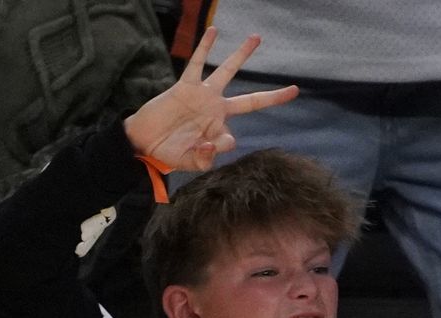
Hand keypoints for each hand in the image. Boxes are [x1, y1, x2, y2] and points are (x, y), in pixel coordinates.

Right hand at [123, 27, 298, 170]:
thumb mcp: (189, 162)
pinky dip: (204, 48)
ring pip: (227, 73)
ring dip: (241, 56)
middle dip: (272, 97)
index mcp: (219, 131)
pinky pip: (197, 63)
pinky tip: (214, 31)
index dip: (223, 144)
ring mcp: (203, 97)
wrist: (144, 141)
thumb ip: (204, 158)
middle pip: (251, 102)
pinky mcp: (186, 86)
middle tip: (295, 90)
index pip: (232, 138)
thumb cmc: (169, 153)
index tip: (206, 149)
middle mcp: (216, 111)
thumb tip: (214, 144)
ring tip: (256, 38)